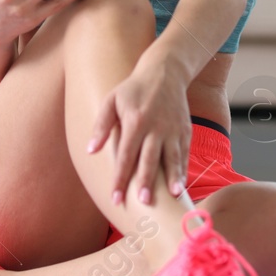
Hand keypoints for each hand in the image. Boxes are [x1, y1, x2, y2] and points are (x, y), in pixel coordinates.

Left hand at [85, 60, 189, 206]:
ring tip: (173, 197)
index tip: (115, 197)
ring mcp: (173, 130)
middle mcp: (156, 128)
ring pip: (173, 158)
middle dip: (146, 181)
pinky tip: (181, 186)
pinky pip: (184, 154)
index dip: (120, 177)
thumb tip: (90, 150)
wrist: (165, 73)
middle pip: (150, 158)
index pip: (126, 154)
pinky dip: (183, 170)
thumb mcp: (111, 100)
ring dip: (172, 178)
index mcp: (135, 121)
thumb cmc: (133, 89)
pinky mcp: (185, 131)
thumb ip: (101, 125)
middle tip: (143, 202)